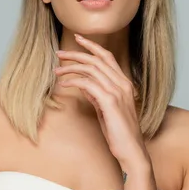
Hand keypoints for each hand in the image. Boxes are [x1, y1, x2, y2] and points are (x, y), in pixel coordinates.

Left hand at [54, 34, 148, 170]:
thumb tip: (83, 84)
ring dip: (71, 67)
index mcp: (124, 83)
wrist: (131, 151)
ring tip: (56, 71)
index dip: (92, 46)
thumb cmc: (119, 133)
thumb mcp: (106, 109)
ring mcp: (117, 92)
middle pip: (97, 59)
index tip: (78, 38)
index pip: (107, 57)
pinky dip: (74, 81)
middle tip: (59, 53)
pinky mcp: (110, 101)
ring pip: (91, 69)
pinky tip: (63, 85)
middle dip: (76, 53)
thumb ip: (97, 94)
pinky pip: (88, 84)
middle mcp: (122, 84)